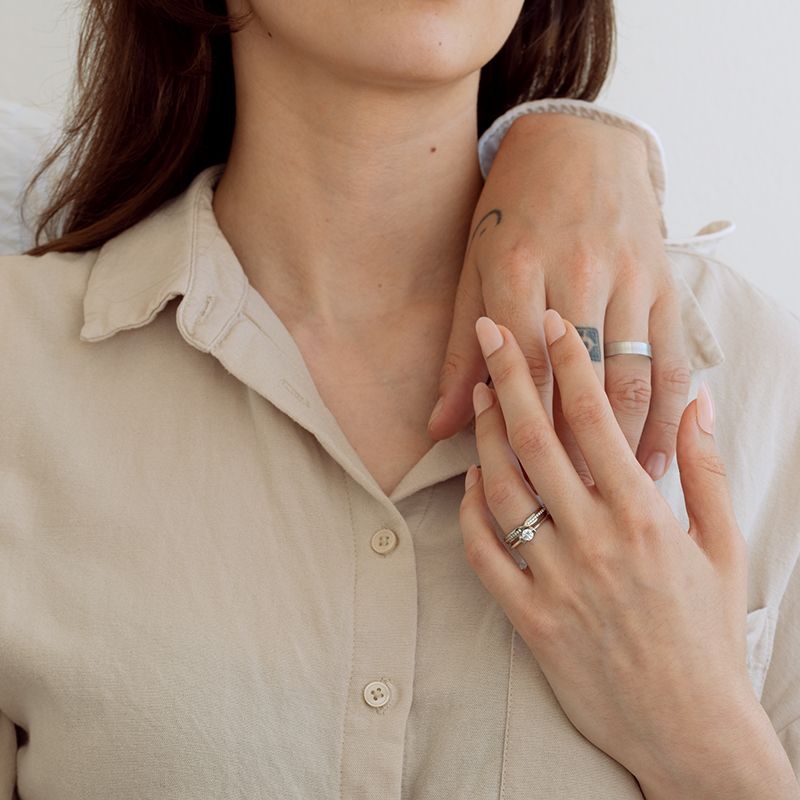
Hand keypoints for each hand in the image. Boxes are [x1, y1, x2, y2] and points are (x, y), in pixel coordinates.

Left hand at [429, 112, 689, 484]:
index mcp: (517, 267)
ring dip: (623, 444)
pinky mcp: (665, 280)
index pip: (519, 370)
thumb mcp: (473, 266)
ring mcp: (629, 275)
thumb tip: (436, 427)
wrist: (577, 138)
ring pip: (629, 377)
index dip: (521, 436)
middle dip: (573, 453)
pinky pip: (671, 359)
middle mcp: (577, 271)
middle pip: (577, 384)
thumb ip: (459, 350)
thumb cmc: (512, 209)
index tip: (520, 487)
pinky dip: (667, 413)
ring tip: (614, 497)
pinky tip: (657, 456)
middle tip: (568, 510)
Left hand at [459, 309, 764, 791]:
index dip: (567, 363)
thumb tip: (698, 401)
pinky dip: (470, 514)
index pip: (595, 419)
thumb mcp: (724, 547)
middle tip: (490, 330)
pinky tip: (469, 482)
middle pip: (538, 439)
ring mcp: (557, 579)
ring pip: (503, 490)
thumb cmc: (708, 634)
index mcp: (643, 515)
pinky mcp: (531, 619)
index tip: (549, 323)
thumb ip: (706, 468)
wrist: (690, 729)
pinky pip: (485, 555)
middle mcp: (594, 539)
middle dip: (510, 376)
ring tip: (479, 396)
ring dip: (485, 437)